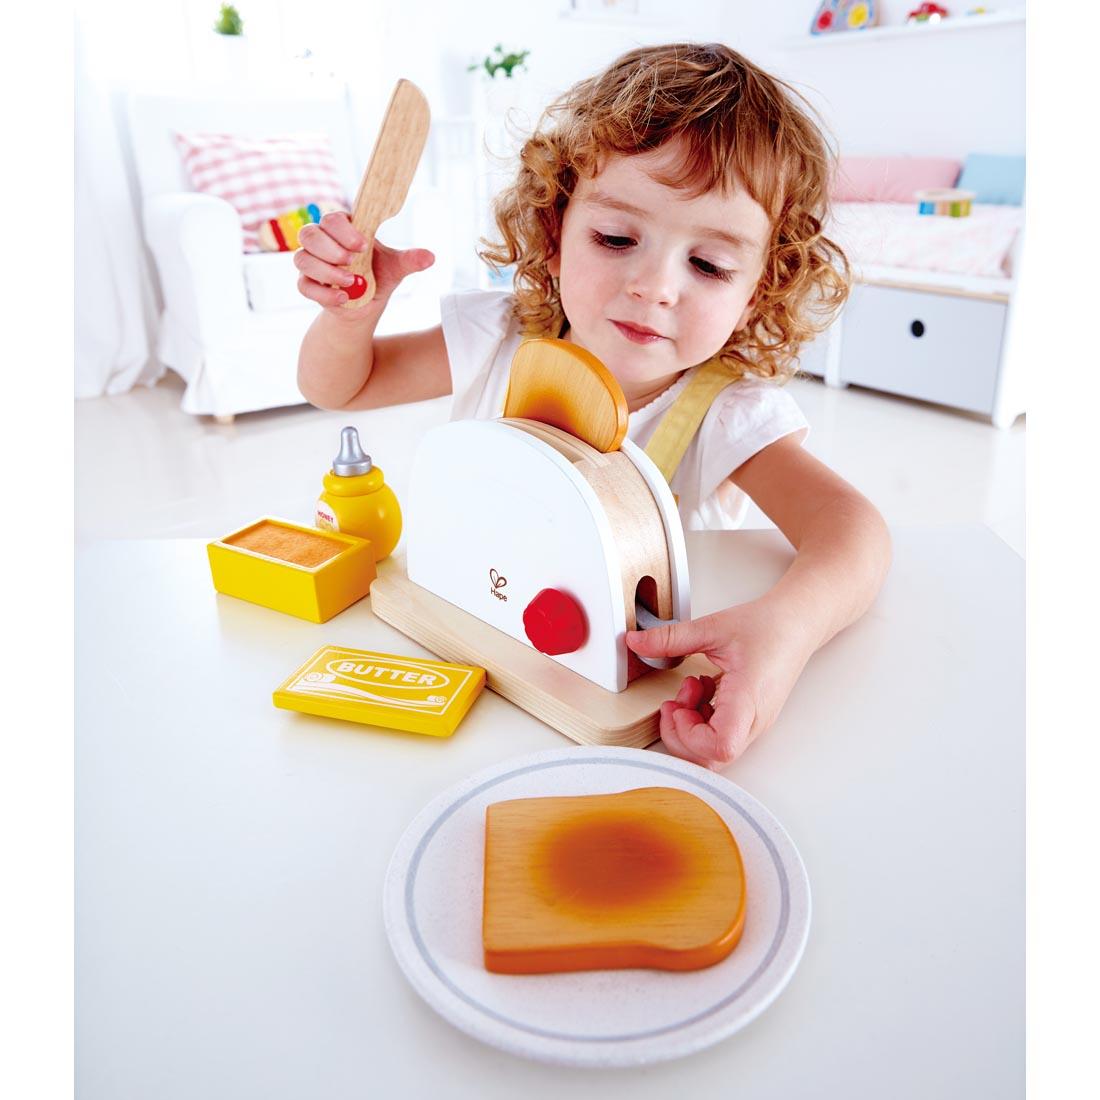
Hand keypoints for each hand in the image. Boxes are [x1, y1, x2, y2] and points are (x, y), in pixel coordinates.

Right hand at [295, 211, 433, 315]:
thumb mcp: (396, 268)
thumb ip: (409, 260)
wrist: (366, 305)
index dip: (344, 230)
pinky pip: (304, 285)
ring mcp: (311, 262)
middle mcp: (322, 241)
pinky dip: (323, 293)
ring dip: (326, 271)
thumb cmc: (379, 277)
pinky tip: (343, 298)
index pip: (332, 219)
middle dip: (330, 249)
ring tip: (351, 282)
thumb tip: (430, 257)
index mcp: (343, 229)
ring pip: (303, 259)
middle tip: (352, 261)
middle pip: (310, 234)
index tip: (363, 245)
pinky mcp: (307, 284)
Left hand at [626, 599, 813, 769]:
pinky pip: (719, 736)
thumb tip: (636, 643)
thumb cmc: (769, 628)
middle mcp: (753, 720)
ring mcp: (752, 724)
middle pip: (712, 759)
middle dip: (681, 734)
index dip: (689, 736)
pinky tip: (702, 690)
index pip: (720, 747)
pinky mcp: (748, 720)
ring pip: (713, 751)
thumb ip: (672, 638)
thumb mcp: (713, 627)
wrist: (797, 625)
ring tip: (690, 689)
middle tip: (674, 703)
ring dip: (691, 724)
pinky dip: (701, 718)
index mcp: (749, 699)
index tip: (677, 708)